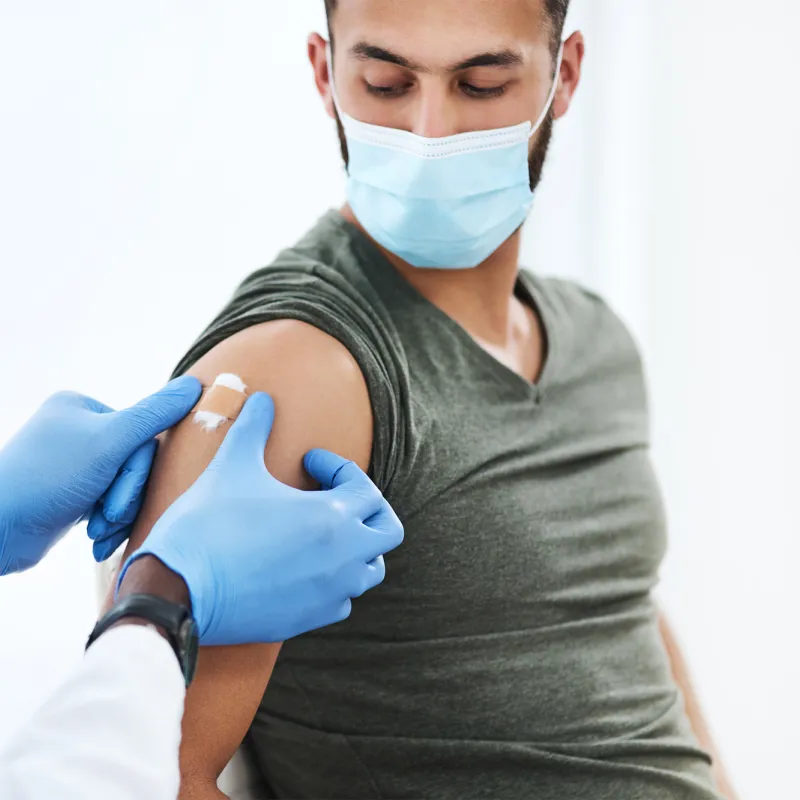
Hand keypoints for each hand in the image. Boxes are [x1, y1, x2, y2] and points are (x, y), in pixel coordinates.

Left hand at [0, 376, 201, 575]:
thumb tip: (195, 384)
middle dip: (124, 497)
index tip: (115, 496)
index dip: (136, 471)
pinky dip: (107, 526)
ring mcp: (73, 465)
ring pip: (124, 487)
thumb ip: (154, 414)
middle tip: (106, 519)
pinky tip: (95, 542)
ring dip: (116, 516)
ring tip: (97, 533)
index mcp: (81, 408)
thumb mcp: (109, 442)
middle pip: (134, 463)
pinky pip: (108, 505)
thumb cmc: (47, 480)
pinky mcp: (70, 496)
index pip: (140, 434)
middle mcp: (76, 432)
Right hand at [117, 392, 403, 645]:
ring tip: (322, 530)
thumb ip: (254, 427)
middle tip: (334, 494)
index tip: (309, 462)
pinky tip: (305, 566)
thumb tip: (261, 396)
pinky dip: (336, 581)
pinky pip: (342, 601)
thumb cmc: (207, 525)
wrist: (177, 592)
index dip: (337, 467)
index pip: (365, 487)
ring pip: (369, 569)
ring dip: (356, 545)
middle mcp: (343, 560)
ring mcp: (329, 594)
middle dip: (368, 507)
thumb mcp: (232, 465)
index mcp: (333, 519)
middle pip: (387, 531)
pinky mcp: (308, 620)